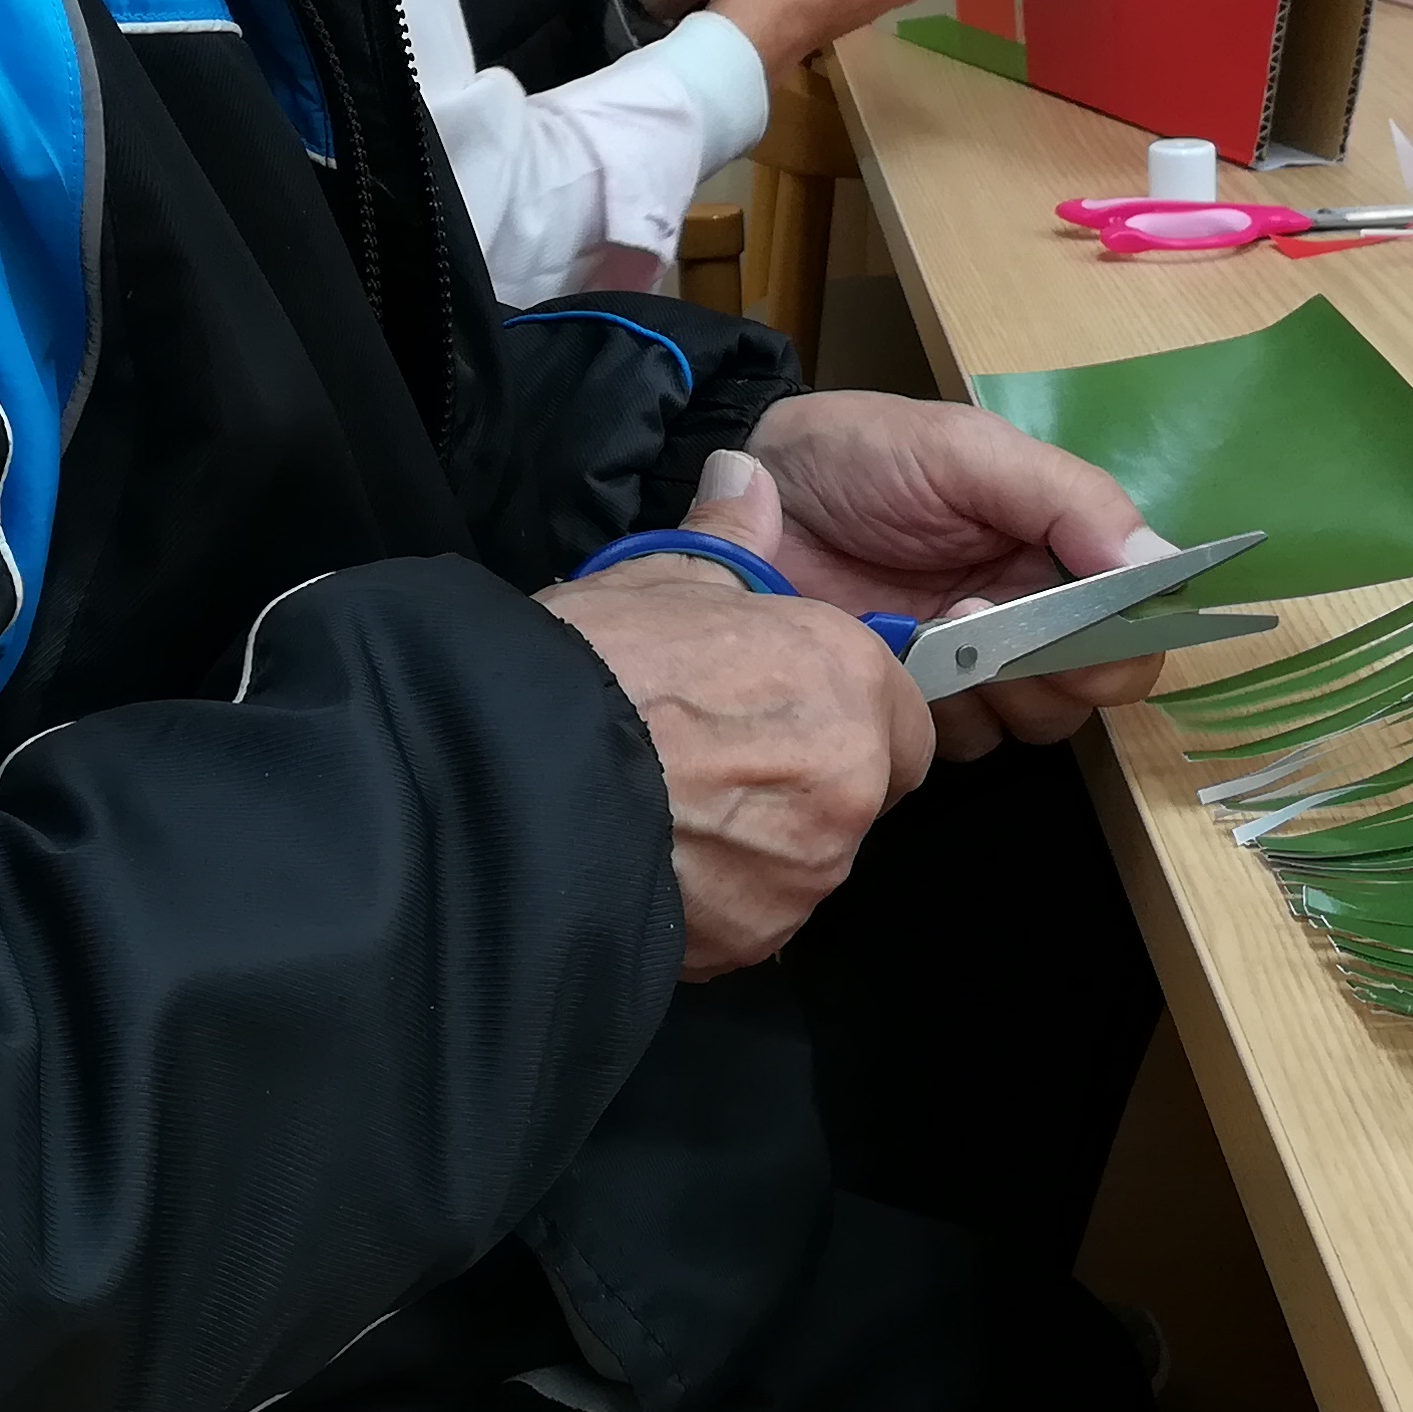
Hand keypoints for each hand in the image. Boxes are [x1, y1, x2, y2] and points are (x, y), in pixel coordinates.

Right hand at [537, 449, 933, 978]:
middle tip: (712, 758)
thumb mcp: (659, 579)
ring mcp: (807, 869)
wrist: (510, 777)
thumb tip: (746, 474)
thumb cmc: (591, 664)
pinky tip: (654, 859)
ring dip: (763, 842)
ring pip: (810, 857)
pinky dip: (722, 896)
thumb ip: (729, 538)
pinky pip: (758, 913)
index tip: (780, 709)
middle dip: (807, 780)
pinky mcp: (758, 937)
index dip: (844, 711)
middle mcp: (850, 780)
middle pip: (862, 790)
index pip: (902, 714)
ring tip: (670, 811)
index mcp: (844, 678)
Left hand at [744, 392, 1170, 757]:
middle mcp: (1029, 612)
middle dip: (1049, 671)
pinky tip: (889, 659)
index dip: (1117, 643)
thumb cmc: (860, 455)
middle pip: (1091, 688)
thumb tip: (1158, 563)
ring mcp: (971, 664)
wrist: (752, 494)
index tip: (1068, 629)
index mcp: (1057, 547)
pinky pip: (954, 741)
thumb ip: (1065, 499)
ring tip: (924, 633)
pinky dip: (930, 713)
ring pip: (1029, 723)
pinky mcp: (913, 701)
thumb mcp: (964, 450)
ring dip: (988, 691)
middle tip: (978, 624)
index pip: (1133, 624)